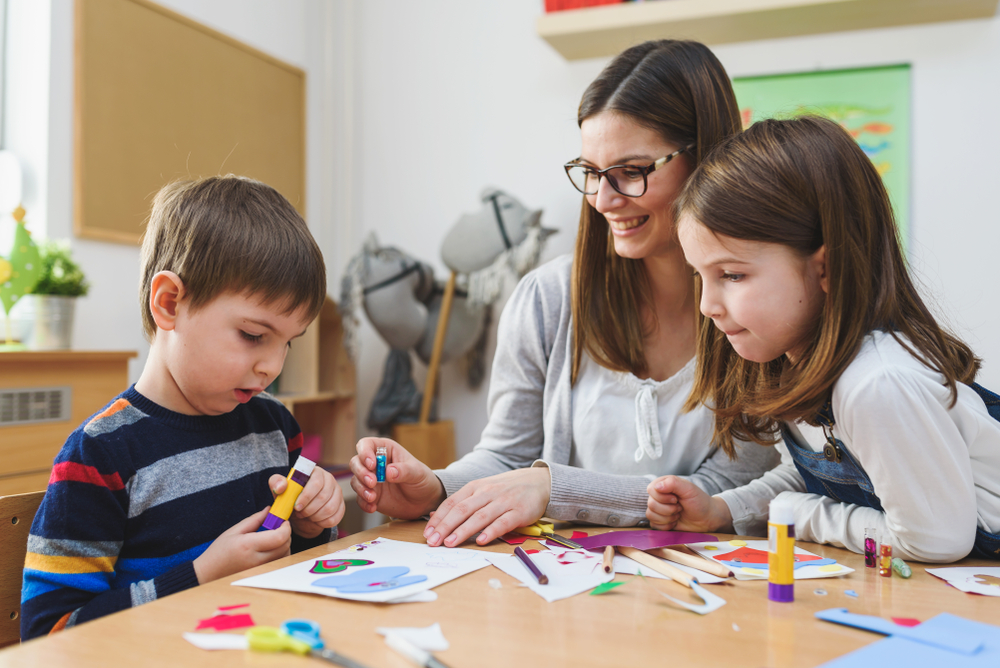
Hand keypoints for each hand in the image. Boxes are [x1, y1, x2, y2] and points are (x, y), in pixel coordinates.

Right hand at [193, 507, 290, 583]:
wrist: (208, 574)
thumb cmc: (218, 553)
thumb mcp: (233, 531)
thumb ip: (254, 519)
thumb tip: (269, 510)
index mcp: (248, 546)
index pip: (279, 537)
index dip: (285, 527)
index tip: (282, 521)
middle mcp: (256, 560)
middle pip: (285, 546)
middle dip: (286, 534)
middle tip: (278, 527)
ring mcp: (260, 570)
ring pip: (285, 555)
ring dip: (284, 544)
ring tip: (273, 538)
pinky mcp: (262, 575)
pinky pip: (279, 563)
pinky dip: (280, 554)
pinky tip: (271, 549)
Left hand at [268, 467, 344, 538]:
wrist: (301, 512)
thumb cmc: (291, 498)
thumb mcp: (281, 490)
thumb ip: (277, 483)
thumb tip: (281, 487)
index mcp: (316, 472)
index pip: (316, 483)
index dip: (306, 496)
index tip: (296, 506)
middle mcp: (330, 480)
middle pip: (324, 497)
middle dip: (309, 509)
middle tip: (300, 513)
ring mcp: (337, 493)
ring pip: (330, 509)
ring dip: (315, 516)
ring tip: (306, 516)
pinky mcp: (341, 506)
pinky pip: (335, 518)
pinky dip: (322, 523)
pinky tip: (315, 520)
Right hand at [349, 437, 445, 518]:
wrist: (424, 501)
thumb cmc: (421, 479)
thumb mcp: (417, 472)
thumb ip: (404, 470)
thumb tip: (388, 472)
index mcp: (385, 450)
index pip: (366, 444)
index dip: (365, 452)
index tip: (372, 464)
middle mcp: (374, 464)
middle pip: (356, 462)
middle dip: (361, 472)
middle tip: (373, 482)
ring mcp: (371, 480)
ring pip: (355, 480)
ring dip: (361, 489)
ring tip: (373, 497)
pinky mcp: (370, 495)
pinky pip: (359, 498)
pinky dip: (363, 502)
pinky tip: (373, 507)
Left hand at [423, 466, 549, 547]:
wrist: (538, 481)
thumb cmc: (506, 489)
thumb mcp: (482, 490)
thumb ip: (463, 502)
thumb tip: (438, 517)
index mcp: (475, 487)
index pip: (452, 503)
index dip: (438, 519)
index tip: (427, 533)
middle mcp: (487, 492)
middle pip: (462, 510)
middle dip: (445, 527)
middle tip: (433, 542)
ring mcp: (503, 501)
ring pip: (480, 517)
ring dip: (463, 531)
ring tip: (450, 544)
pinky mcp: (519, 511)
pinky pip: (503, 522)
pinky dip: (491, 532)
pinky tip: (481, 541)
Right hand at [646, 475, 732, 532]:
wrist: (707, 519)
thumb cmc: (699, 501)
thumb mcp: (688, 488)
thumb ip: (673, 483)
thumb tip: (656, 487)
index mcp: (663, 485)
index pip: (651, 489)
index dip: (663, 497)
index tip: (676, 499)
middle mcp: (658, 496)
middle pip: (651, 504)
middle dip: (668, 509)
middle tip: (680, 508)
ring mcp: (658, 509)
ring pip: (651, 515)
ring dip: (668, 518)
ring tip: (678, 514)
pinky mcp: (660, 522)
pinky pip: (654, 525)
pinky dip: (666, 526)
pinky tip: (675, 522)